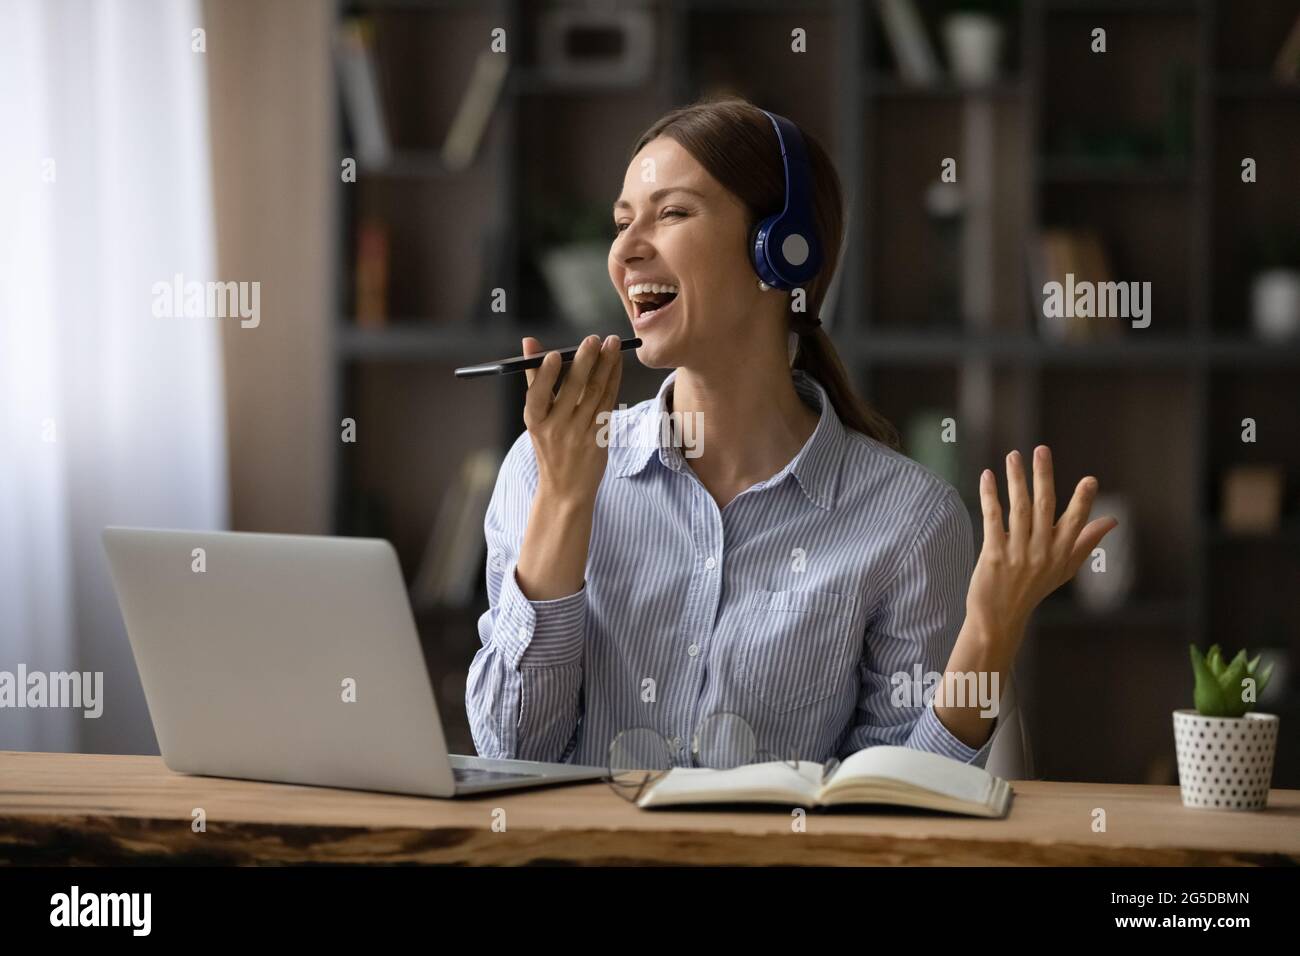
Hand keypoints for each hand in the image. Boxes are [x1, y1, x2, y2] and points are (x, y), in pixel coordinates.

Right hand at [522, 334, 623, 504]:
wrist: (566, 488)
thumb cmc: (549, 445)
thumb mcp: (536, 418)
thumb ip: (535, 379)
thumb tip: (530, 342)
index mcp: (535, 422)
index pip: (537, 396)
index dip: (545, 376)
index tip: (554, 354)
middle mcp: (556, 429)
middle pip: (573, 390)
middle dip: (585, 361)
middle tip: (594, 338)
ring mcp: (580, 434)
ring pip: (596, 393)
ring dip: (606, 365)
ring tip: (612, 343)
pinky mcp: (599, 438)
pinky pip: (608, 403)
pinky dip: (613, 380)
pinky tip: (617, 363)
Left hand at [967, 445, 1117, 644]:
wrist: (1000, 617)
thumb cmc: (1033, 589)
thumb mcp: (1064, 569)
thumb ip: (1086, 542)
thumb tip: (1112, 521)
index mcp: (1061, 554)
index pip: (1075, 522)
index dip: (1083, 501)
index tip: (1090, 480)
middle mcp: (1042, 552)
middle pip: (1044, 507)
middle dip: (1044, 476)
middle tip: (1042, 450)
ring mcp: (1017, 554)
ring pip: (1019, 509)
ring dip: (1016, 480)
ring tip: (1013, 456)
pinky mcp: (993, 555)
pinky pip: (993, 519)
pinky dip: (990, 496)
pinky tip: (988, 476)